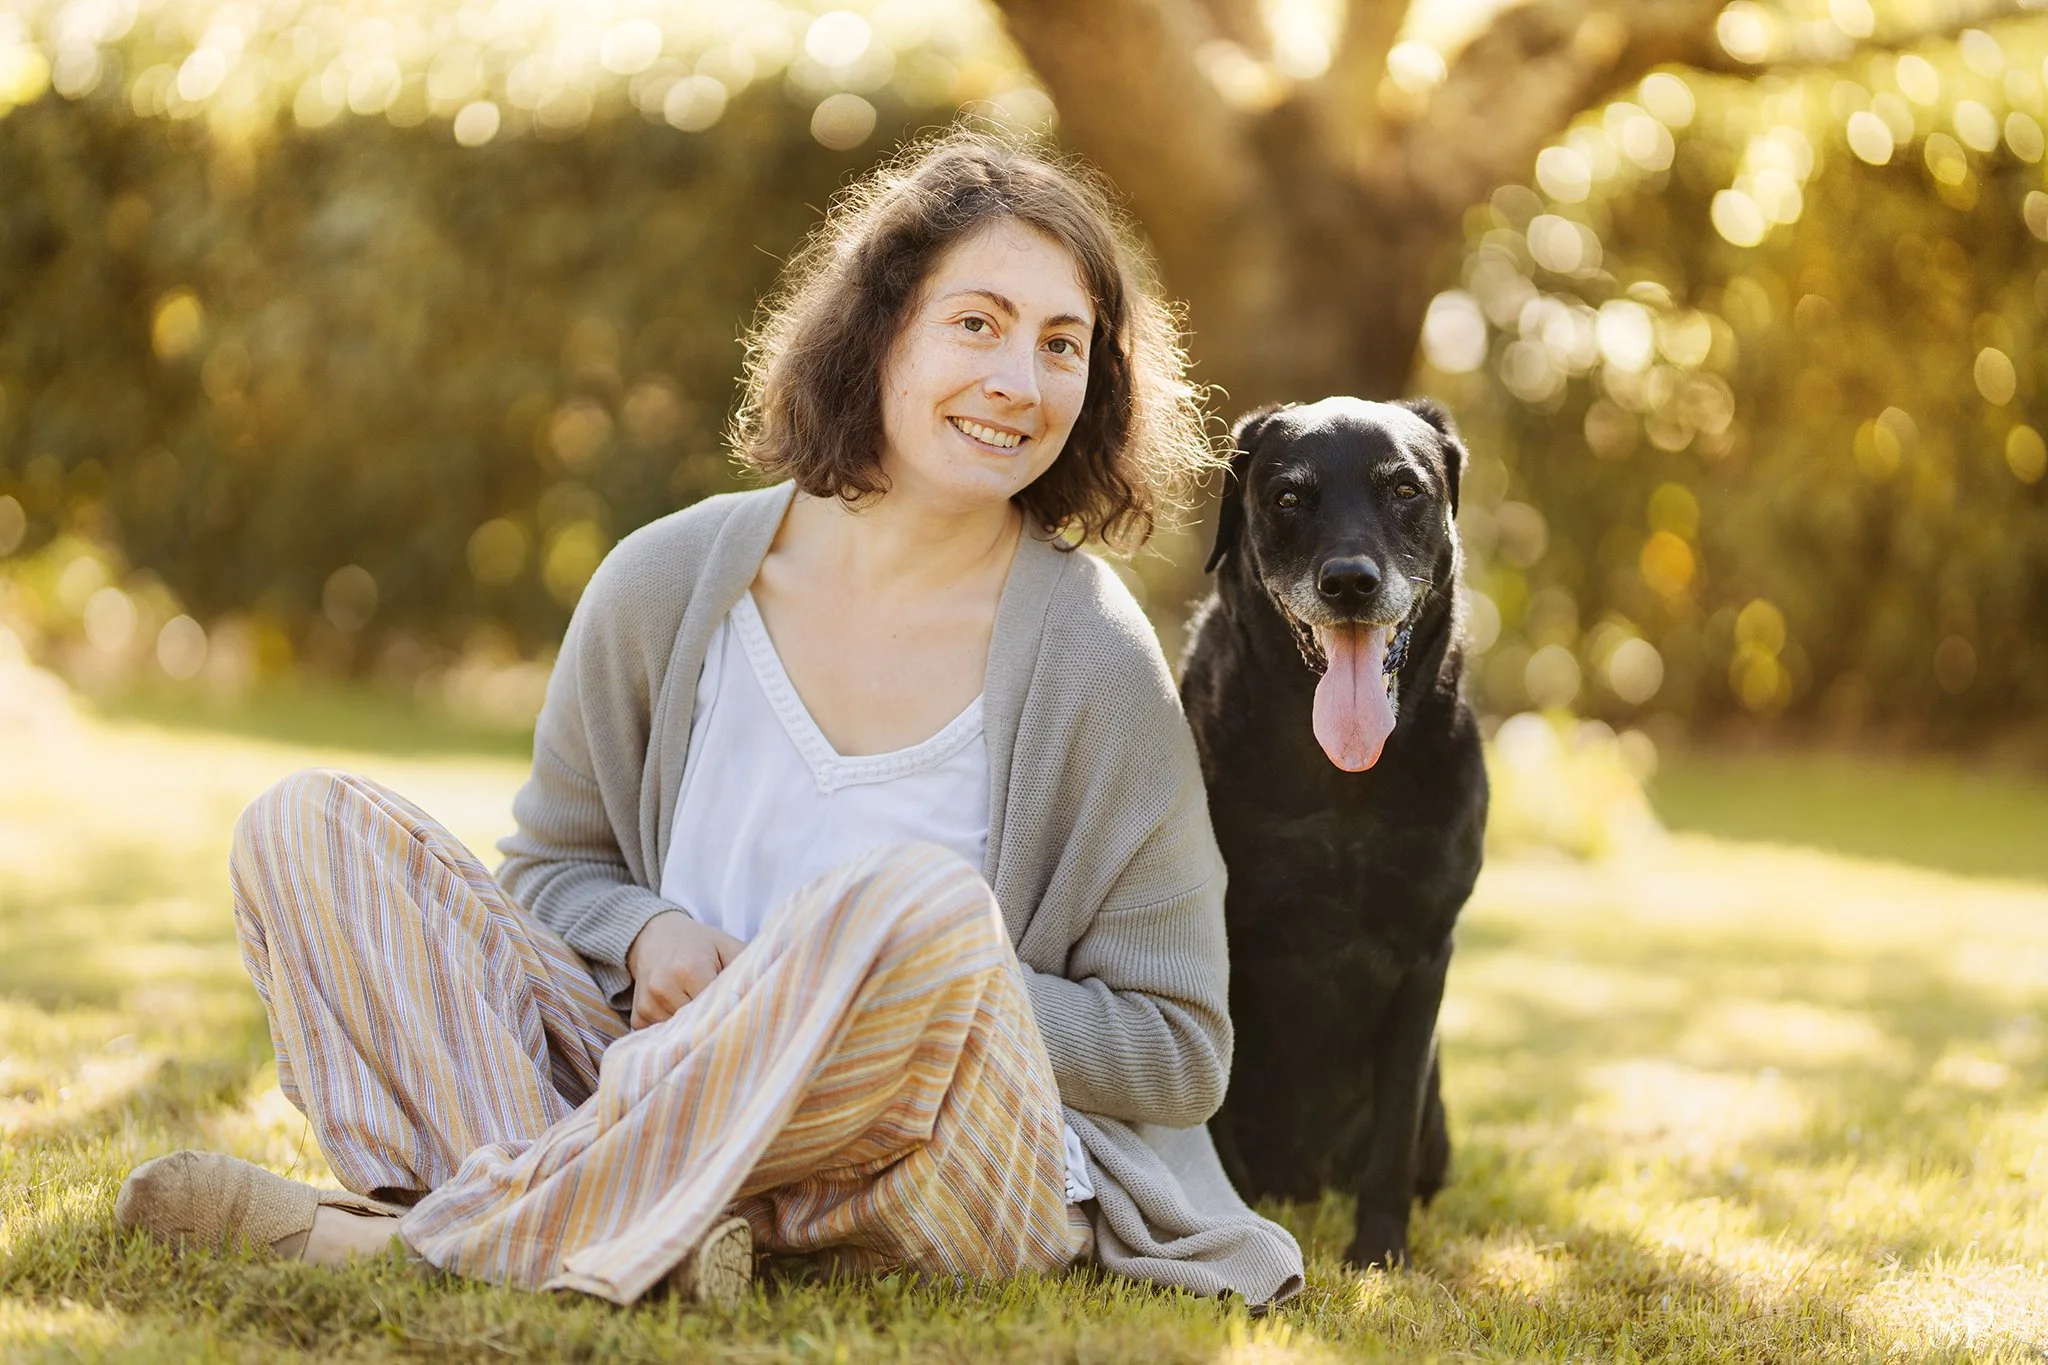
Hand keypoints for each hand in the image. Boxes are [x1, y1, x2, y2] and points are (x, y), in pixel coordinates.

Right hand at [624, 910, 745, 1029]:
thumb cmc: (698, 943)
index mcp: (689, 969)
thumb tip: (768, 996)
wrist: (653, 935)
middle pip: (698, 1024)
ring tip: (697, 1007)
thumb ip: (747, 968)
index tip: (739, 1013)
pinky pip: (661, 1036)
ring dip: (692, 1027)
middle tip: (721, 1014)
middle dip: (712, 1022)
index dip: (729, 1011)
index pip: (716, 1007)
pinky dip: (673, 1031)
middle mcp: (664, 988)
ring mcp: (648, 1003)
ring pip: (681, 1033)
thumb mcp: (728, 946)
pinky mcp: (638, 1016)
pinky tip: (679, 1013)